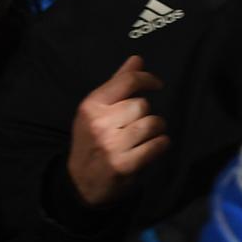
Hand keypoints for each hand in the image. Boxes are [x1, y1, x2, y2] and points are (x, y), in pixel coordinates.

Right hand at [66, 55, 167, 206]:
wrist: (80, 183)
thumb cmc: (91, 140)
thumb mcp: (96, 110)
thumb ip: (117, 84)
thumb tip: (137, 59)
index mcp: (92, 105)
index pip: (128, 82)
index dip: (148, 79)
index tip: (157, 84)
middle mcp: (100, 124)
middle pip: (142, 104)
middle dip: (146, 112)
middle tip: (139, 122)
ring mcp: (112, 146)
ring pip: (152, 123)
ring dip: (156, 128)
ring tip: (148, 134)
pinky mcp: (124, 165)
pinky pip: (156, 145)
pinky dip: (161, 144)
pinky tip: (155, 145)